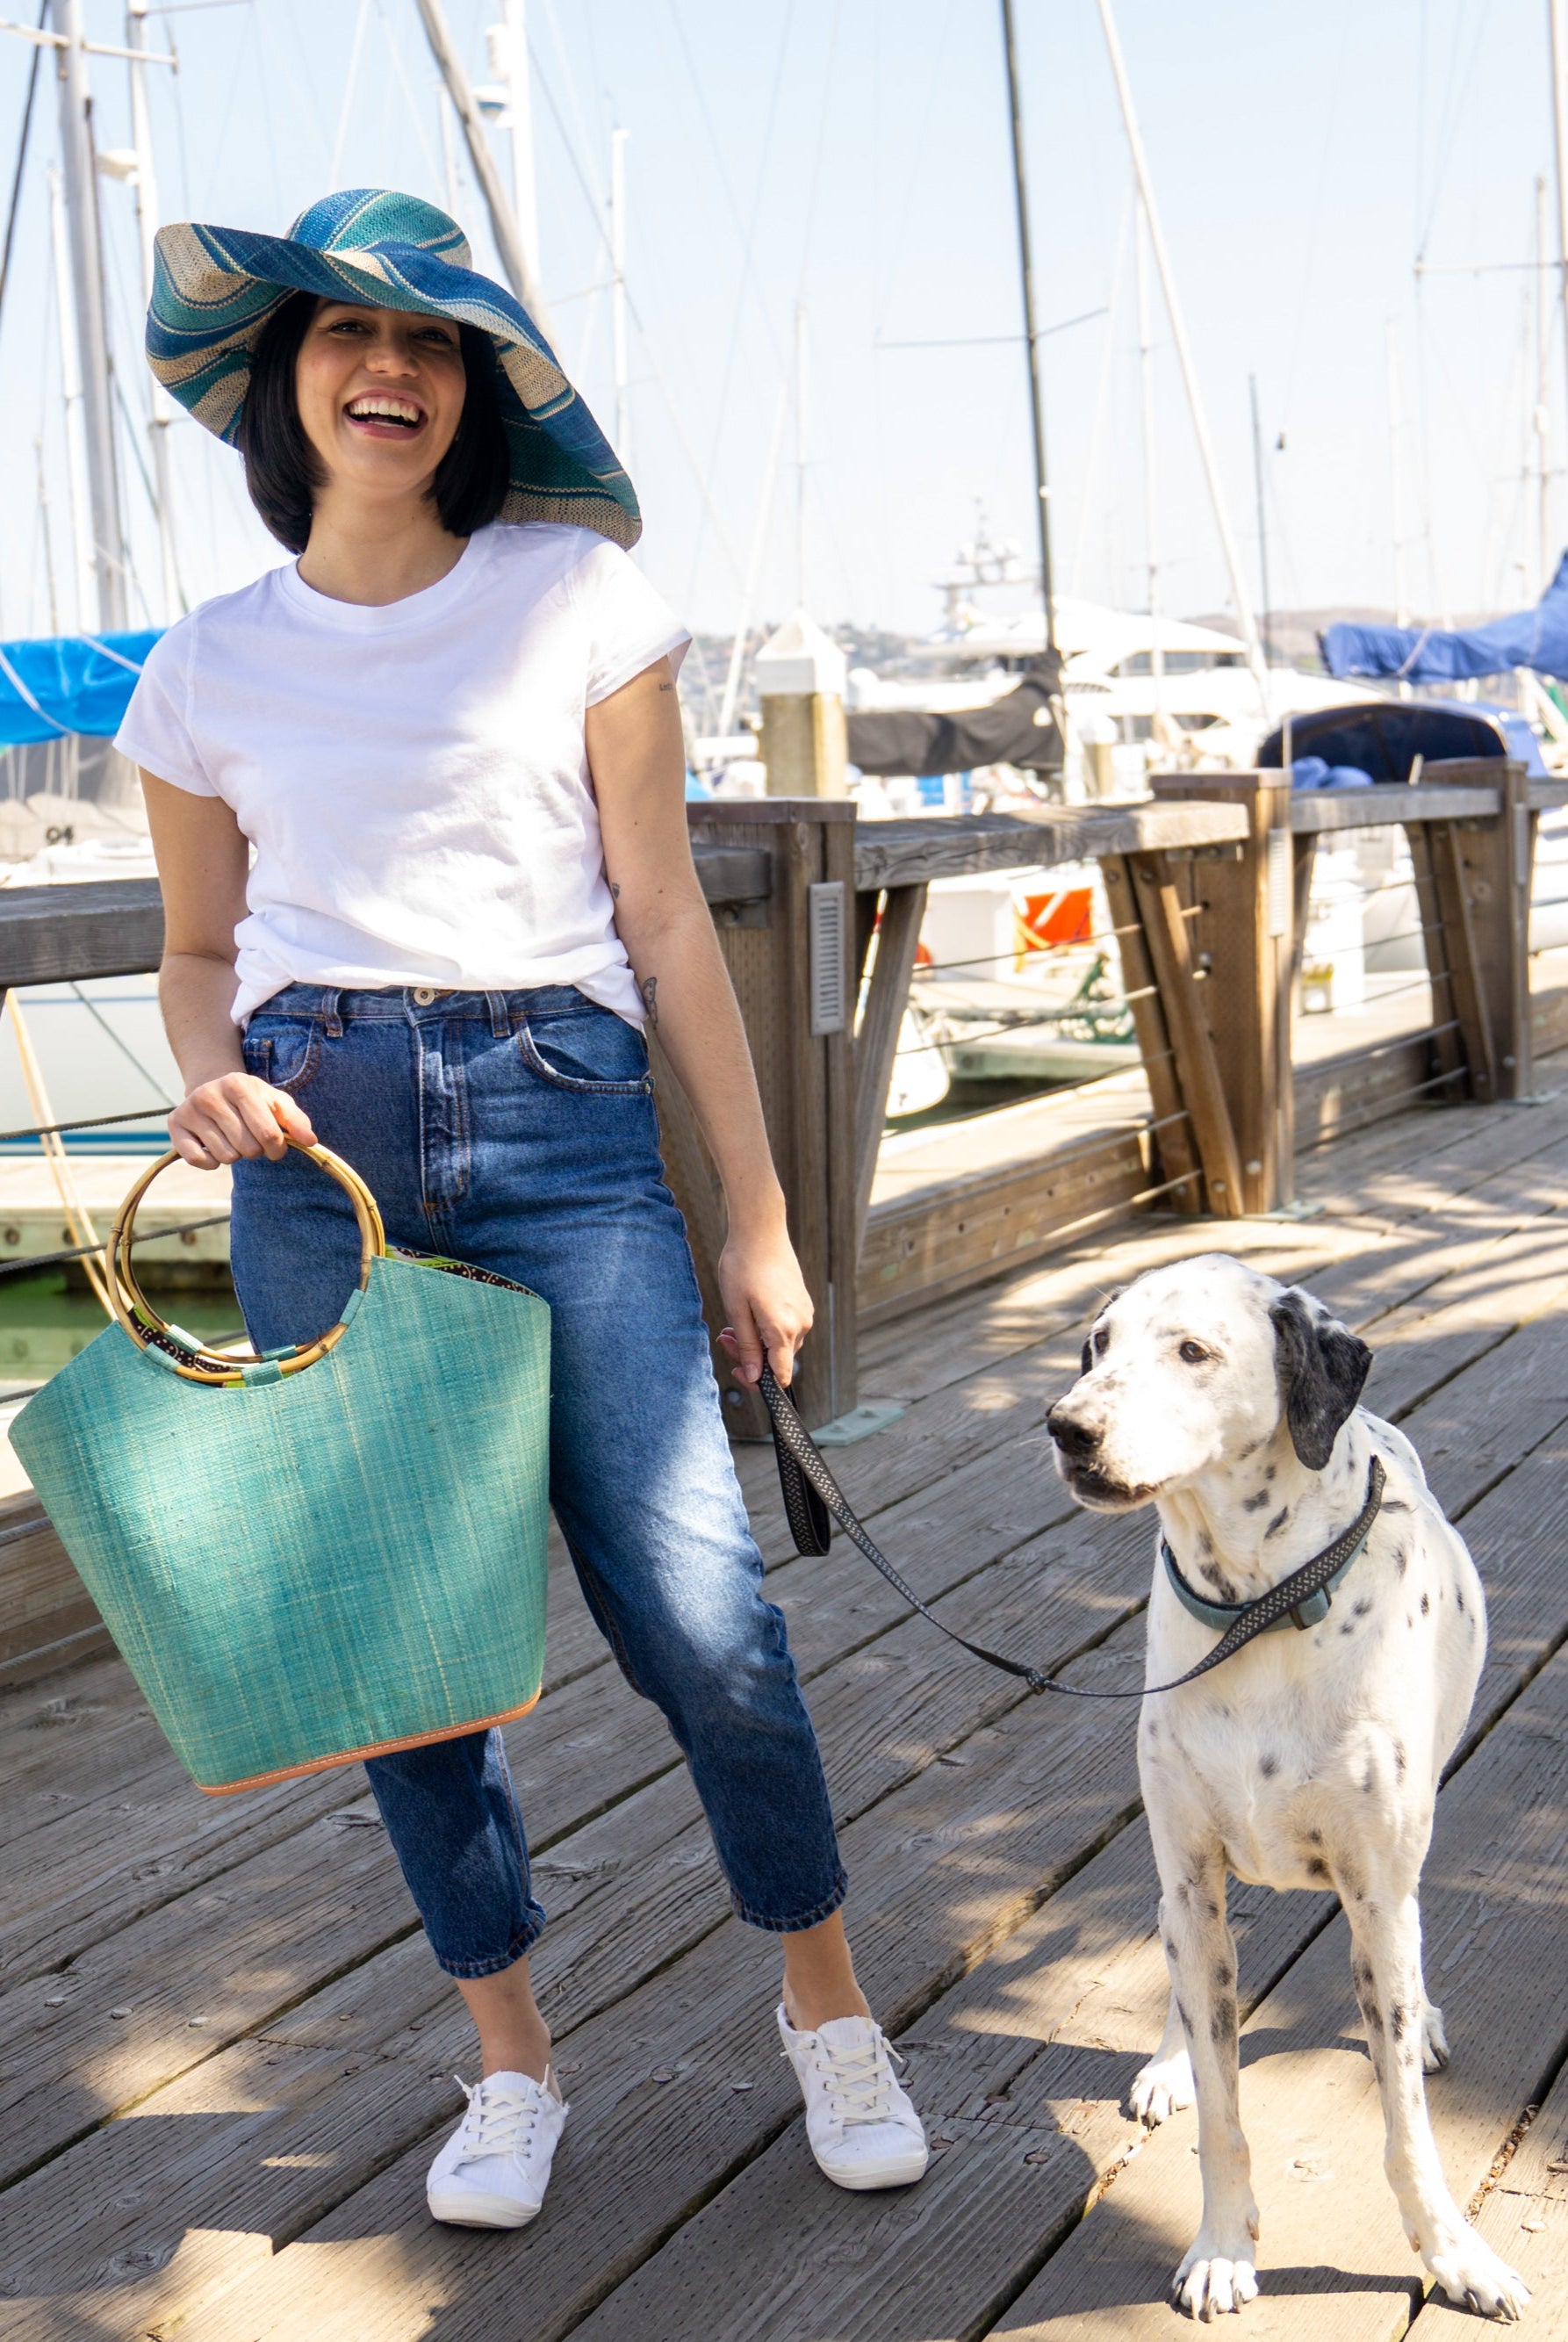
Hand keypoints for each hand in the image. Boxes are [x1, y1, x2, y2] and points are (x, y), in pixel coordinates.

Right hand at [169, 1074, 315, 1168]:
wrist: (213, 1089)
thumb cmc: (252, 1101)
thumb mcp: (276, 1103)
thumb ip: (296, 1121)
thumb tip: (310, 1141)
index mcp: (239, 1084)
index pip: (268, 1133)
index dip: (277, 1148)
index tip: (276, 1147)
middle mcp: (210, 1094)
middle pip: (248, 1148)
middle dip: (256, 1150)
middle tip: (250, 1138)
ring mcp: (190, 1109)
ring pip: (226, 1157)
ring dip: (235, 1154)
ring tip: (231, 1137)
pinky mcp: (175, 1125)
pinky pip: (199, 1160)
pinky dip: (212, 1162)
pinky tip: (214, 1147)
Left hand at [716, 1221, 813, 1387]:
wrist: (761, 1231)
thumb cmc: (743, 1266)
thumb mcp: (737, 1310)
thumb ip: (747, 1346)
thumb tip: (755, 1377)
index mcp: (783, 1329)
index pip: (781, 1374)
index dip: (759, 1382)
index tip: (738, 1370)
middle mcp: (801, 1324)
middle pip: (778, 1359)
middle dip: (751, 1356)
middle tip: (724, 1338)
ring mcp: (805, 1313)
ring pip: (781, 1343)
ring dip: (757, 1341)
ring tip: (732, 1325)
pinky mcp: (803, 1303)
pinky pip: (787, 1327)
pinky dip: (767, 1328)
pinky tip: (749, 1314)